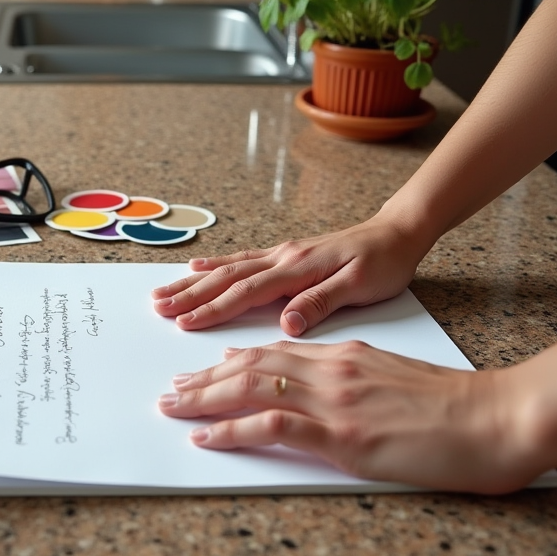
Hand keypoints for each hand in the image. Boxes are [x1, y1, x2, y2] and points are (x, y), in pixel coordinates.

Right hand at [151, 214, 431, 334]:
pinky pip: (241, 259)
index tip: (184, 323)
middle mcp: (283, 258)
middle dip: (189, 294)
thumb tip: (287, 323)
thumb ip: (321, 303)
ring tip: (163, 292)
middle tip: (157, 307)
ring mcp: (282, 254)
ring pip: (227, 268)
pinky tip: (197, 267)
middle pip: (226, 278)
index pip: (246, 293)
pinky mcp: (286, 254)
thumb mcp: (362, 288)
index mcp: (297, 269)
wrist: (399, 232)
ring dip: (192, 282)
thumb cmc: (385, 263)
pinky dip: (215, 265)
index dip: (213, 310)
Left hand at [158, 340, 540, 493]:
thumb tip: (311, 379)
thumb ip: (349, 374)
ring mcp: (333, 401)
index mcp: (344, 356)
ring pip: (250, 387)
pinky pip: (271, 426)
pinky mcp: (341, 436)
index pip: (274, 350)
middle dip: (204, 376)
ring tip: (172, 406)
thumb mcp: (393, 375)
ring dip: (203, 397)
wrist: (495, 417)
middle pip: (251, 363)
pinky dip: (231, 430)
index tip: (203, 367)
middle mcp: (331, 370)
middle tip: (171, 387)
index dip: (232, 358)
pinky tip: (205, 436)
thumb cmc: (454, 405)